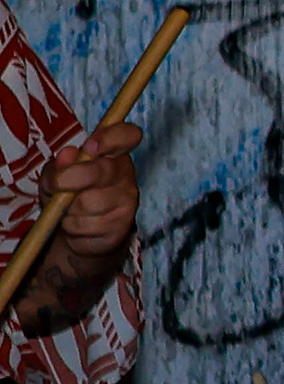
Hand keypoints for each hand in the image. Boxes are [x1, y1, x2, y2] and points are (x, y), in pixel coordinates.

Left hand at [15, 120, 138, 329]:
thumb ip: (61, 168)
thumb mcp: (56, 182)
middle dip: (78, 179)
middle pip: (108, 171)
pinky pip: (93, 226)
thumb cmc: (66, 202)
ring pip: (97, 201)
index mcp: (112, 158)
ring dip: (73, 209)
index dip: (114, 137)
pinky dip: (78, 229)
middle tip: (60, 187)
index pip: (127, 136)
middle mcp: (125, 179)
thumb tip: (68, 154)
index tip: (93, 143)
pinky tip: (77, 231)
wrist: (79, 246)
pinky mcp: (119, 231)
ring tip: (68, 216)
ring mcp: (125, 205)